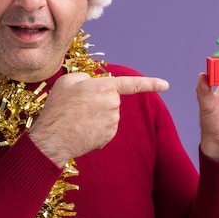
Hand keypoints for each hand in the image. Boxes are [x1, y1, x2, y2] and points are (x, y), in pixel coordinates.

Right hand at [29, 73, 168, 166]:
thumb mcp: (68, 81)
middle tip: (77, 105)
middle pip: (111, 100)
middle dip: (98, 101)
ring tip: (76, 118)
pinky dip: (94, 129)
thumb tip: (92, 84)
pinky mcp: (108, 137)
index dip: (151, 83)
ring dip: (95, 115)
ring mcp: (112, 123)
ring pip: (108, 115)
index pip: (133, 84)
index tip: (166, 85)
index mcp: (105, 88)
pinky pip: (104, 128)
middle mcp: (113, 105)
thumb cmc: (58, 107)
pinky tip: (80, 130)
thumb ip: (85, 78)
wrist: (52, 139)